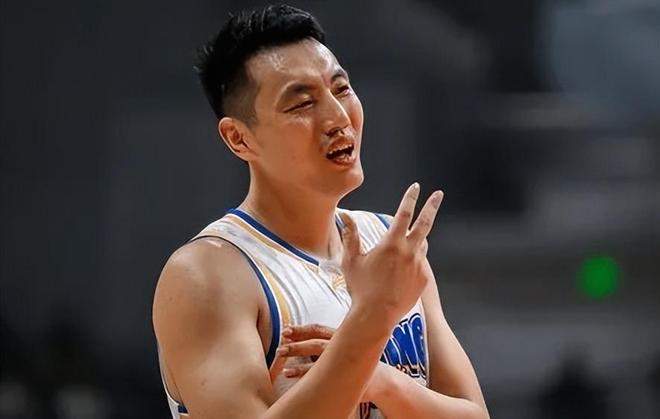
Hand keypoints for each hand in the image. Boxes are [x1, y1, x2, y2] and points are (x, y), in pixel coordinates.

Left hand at [270, 324, 381, 402]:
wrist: (384, 381)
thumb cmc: (362, 360)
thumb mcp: (349, 344)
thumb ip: (331, 341)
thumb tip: (305, 339)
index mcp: (342, 336)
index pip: (318, 329)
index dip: (302, 329)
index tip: (286, 329)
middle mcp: (344, 346)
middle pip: (316, 342)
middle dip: (297, 342)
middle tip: (281, 343)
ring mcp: (345, 362)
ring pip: (318, 358)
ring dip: (298, 358)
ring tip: (282, 360)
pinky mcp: (347, 378)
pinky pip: (322, 376)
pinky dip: (303, 374)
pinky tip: (290, 373)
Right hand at [340, 183, 442, 326]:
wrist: (376, 316)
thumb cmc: (361, 288)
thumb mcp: (351, 260)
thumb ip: (350, 235)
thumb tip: (344, 215)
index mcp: (391, 243)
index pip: (404, 213)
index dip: (410, 198)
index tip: (416, 187)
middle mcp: (409, 252)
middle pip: (425, 223)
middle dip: (432, 206)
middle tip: (439, 194)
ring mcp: (419, 266)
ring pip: (422, 245)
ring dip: (416, 240)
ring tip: (401, 251)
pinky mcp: (423, 279)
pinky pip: (420, 264)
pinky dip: (413, 262)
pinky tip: (400, 274)